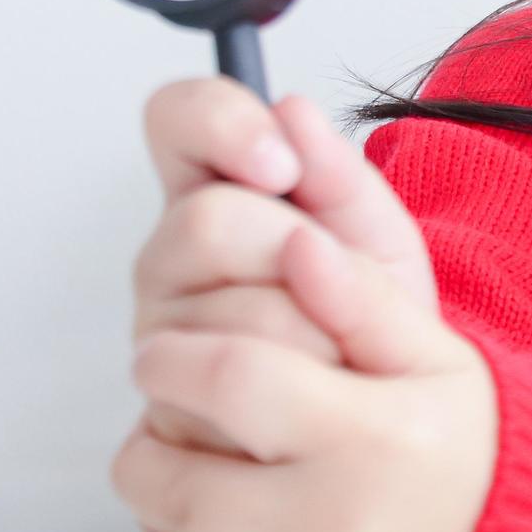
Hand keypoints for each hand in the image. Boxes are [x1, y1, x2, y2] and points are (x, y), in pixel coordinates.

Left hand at [112, 91, 498, 531]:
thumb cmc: (474, 445)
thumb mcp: (435, 350)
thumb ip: (360, 291)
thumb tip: (299, 238)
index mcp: (369, 437)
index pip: (226, 378)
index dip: (177, 353)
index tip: (165, 345)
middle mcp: (338, 527)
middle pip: (173, 478)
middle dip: (154, 429)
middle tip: (170, 402)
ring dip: (169, 494)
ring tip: (211, 457)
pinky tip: (250, 522)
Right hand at [133, 80, 417, 452]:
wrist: (374, 413)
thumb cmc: (364, 312)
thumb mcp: (373, 234)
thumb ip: (337, 172)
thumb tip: (292, 112)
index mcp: (208, 194)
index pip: (176, 118)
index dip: (222, 126)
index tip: (282, 165)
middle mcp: (166, 262)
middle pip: (205, 222)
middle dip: (293, 251)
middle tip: (334, 281)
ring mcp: (156, 340)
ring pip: (226, 316)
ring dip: (311, 333)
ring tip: (337, 348)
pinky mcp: (161, 419)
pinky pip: (227, 399)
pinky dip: (293, 398)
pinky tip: (309, 401)